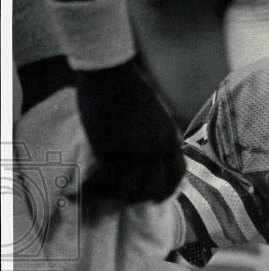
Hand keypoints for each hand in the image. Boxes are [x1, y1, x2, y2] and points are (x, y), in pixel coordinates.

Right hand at [77, 60, 184, 205]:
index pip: (177, 174)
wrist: (109, 72)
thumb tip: (152, 156)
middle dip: (140, 198)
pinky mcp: (110, 148)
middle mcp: (155, 148)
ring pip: (130, 190)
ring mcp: (133, 150)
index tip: (156, 198)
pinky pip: (107, 180)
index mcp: (169, 137)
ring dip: (116, 196)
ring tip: (104, 192)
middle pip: (154, 188)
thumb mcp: (157, 114)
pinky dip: (98, 188)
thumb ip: (158, 135)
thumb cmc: (130, 88)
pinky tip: (90, 186)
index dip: (168, 190)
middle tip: (124, 197)